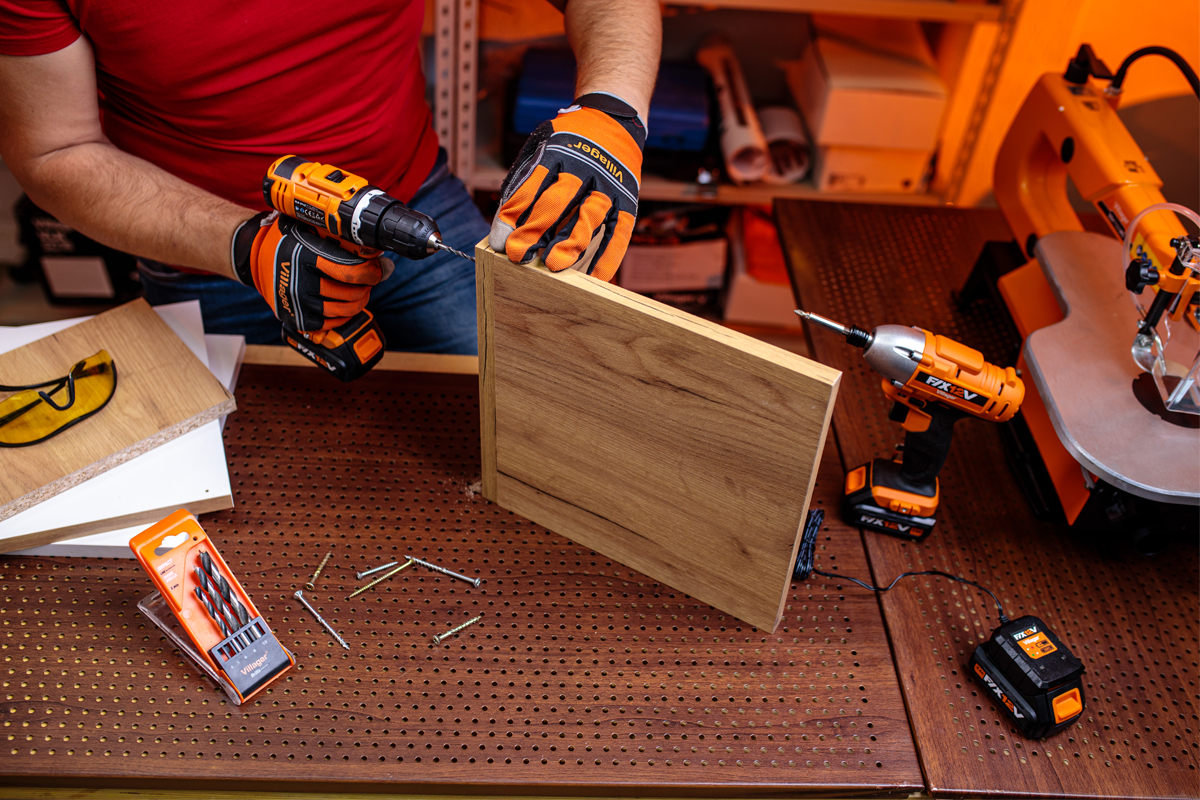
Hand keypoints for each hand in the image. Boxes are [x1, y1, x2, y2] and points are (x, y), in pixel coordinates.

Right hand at [232, 212, 392, 331]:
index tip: (375, 270)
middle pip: (351, 293)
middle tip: (365, 281)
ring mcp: (296, 301)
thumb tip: (386, 266)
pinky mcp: (295, 317)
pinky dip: (342, 316)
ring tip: (357, 292)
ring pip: (343, 310)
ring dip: (357, 302)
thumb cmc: (290, 238)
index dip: (372, 273)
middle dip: (366, 288)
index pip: (352, 271)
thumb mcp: (314, 230)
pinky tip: (342, 305)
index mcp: (306, 254)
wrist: (254, 255)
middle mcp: (299, 279)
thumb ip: (349, 245)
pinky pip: (330, 323)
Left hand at [489, 93, 644, 280]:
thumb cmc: (567, 143)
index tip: (499, 240)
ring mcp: (609, 183)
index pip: (531, 184)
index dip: (514, 213)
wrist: (615, 120)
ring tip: (553, 265)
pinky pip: (619, 231)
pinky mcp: (628, 199)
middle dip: (535, 230)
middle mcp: (585, 166)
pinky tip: (593, 277)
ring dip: (570, 243)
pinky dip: (607, 256)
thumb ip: (524, 180)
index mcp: (557, 151)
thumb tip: (504, 224)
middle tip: (518, 255)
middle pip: (558, 202)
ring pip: (589, 217)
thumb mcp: (541, 147)